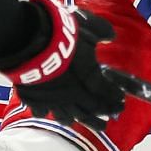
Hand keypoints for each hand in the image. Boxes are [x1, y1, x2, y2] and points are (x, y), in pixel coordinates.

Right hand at [0, 0, 122, 127]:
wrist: (30, 40)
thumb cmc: (62, 34)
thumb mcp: (89, 26)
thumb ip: (103, 31)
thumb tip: (111, 36)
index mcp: (90, 79)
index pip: (107, 93)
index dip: (115, 99)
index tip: (120, 102)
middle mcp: (74, 95)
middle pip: (90, 112)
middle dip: (100, 118)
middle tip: (106, 124)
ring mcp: (53, 100)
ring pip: (66, 117)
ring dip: (75, 120)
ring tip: (80, 122)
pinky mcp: (34, 100)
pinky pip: (42, 112)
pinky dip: (47, 113)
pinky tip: (48, 113)